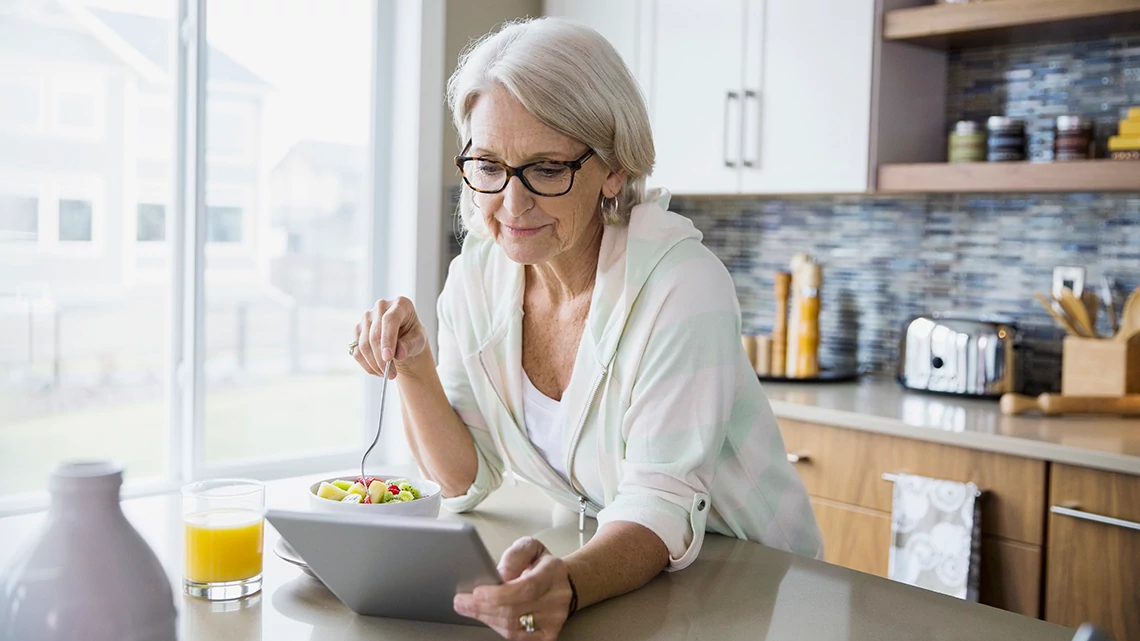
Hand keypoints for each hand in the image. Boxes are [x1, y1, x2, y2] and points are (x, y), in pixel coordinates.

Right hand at [352, 297, 427, 378]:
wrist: (405, 341)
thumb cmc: (414, 337)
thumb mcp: (419, 341)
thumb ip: (410, 345)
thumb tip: (399, 353)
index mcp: (400, 304)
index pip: (389, 320)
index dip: (388, 339)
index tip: (389, 358)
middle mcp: (381, 307)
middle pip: (374, 334)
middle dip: (381, 358)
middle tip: (391, 375)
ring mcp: (367, 318)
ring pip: (364, 345)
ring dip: (374, 364)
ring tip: (387, 374)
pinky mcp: (358, 330)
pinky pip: (357, 350)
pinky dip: (367, 364)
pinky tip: (378, 371)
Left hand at [453, 537, 573, 639]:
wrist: (561, 583)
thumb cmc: (540, 565)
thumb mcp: (529, 547)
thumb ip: (515, 555)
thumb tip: (500, 575)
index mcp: (553, 572)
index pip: (526, 588)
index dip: (498, 594)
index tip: (476, 592)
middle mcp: (557, 598)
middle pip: (514, 611)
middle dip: (482, 607)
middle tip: (461, 601)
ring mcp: (554, 620)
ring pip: (513, 627)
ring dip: (486, 618)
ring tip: (469, 607)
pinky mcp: (548, 635)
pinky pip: (516, 637)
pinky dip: (497, 627)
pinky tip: (487, 617)